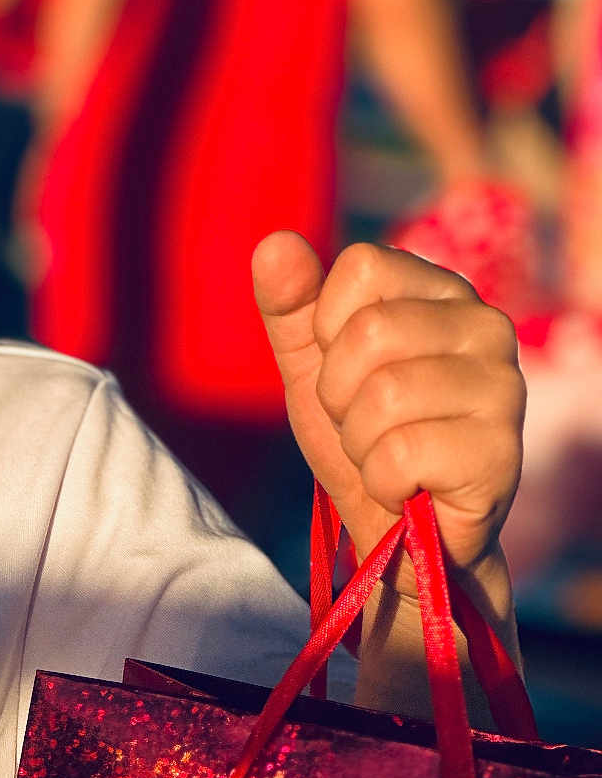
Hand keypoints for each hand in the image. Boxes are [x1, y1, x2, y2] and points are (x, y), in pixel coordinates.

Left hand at [252, 233, 523, 599]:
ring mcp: (503, 386)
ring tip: (388, 457)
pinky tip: (410, 490)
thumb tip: (275, 242)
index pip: (362, 265)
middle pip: (369, 331)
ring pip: (382, 396)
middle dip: (340, 395)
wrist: (402, 535)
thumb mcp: (313, 368)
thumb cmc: (363, 439)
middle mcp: (485, 325)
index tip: (347, 370)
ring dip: (360, 444)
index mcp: (441, 291)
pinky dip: (383, 482)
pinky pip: (400, 455)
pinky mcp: (502, 451)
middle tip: (365, 425)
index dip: (329, 329)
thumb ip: (290, 306)